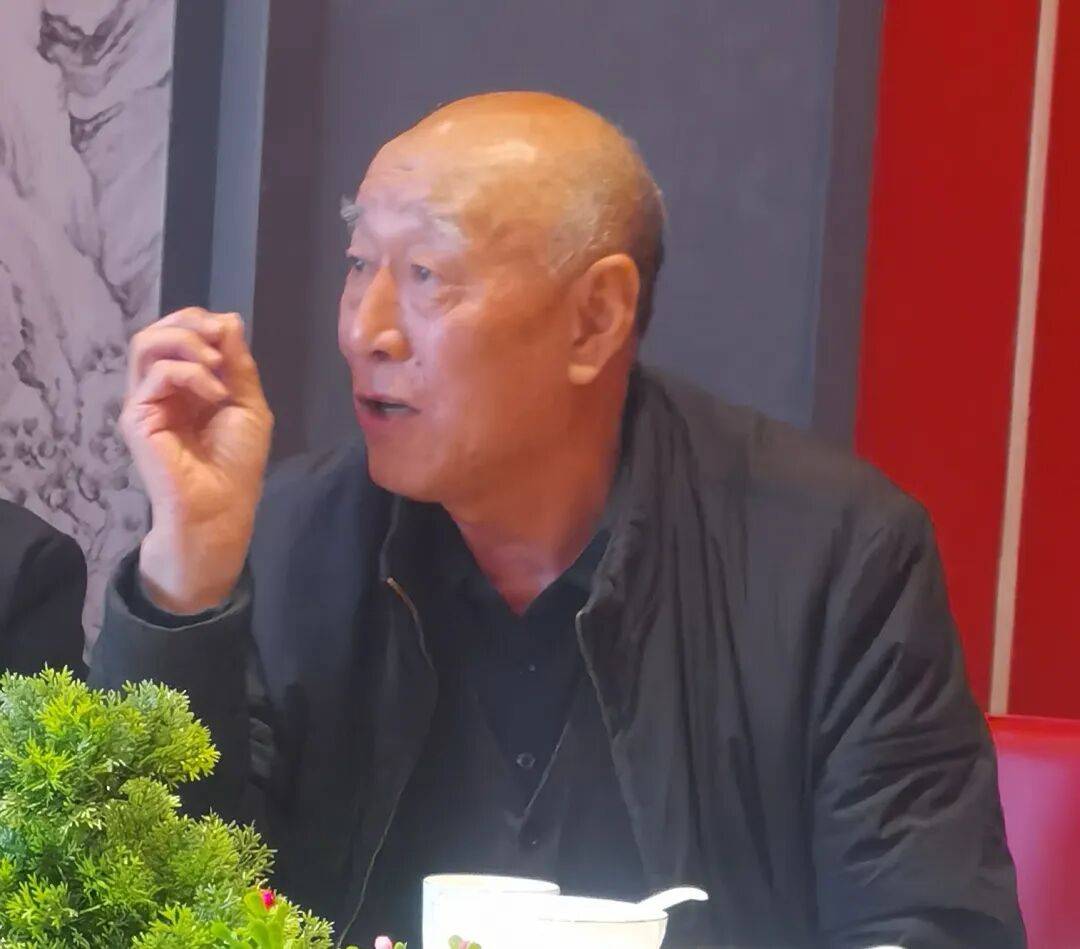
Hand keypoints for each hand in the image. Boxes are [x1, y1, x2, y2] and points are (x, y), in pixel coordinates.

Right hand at [121, 308, 272, 612]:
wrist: (220, 507)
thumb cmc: (237, 464)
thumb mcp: (247, 404)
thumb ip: (237, 364)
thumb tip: (228, 319)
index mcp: (187, 385)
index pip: (180, 334)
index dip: (203, 322)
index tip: (230, 333)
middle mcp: (161, 389)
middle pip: (157, 331)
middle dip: (191, 322)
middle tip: (219, 340)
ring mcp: (146, 401)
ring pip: (147, 343)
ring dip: (186, 341)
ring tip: (216, 363)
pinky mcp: (137, 416)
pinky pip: (157, 374)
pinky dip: (190, 373)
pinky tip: (215, 393)